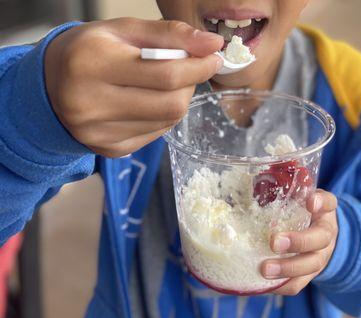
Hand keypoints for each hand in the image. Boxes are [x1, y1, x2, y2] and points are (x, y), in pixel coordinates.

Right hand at [45, 18, 223, 156]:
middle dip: (191, 86)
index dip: (199, 68)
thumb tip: (212, 45)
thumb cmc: (90, 51)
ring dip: (178, 101)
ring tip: (166, 85)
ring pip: (167, 122)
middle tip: (188, 71)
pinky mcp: (108, 150)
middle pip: (171, 104)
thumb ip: (169, 34)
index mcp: (93, 63)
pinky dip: (163, 118)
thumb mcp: (124, 30)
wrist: (52, 85)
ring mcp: (99, 133)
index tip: (213, 58)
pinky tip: (150, 104)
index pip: (166, 74)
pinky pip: (155, 136)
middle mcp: (91, 104)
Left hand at [261, 189, 338, 295]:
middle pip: (319, 241)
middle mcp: (325, 237)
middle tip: (274, 242)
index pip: (329, 204)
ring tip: (264, 269)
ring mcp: (319, 259)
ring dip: (287, 269)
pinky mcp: (308, 277)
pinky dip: (280, 286)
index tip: (309, 202)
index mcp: (324, 214)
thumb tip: (256, 177)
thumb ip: (286, 191)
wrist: (318, 239)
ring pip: (309, 267)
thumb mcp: (298, 199)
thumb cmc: (301, 216)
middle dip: (298, 242)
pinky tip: (261, 283)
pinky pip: (297, 285)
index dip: (321, 203)